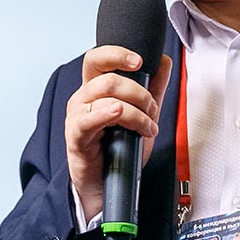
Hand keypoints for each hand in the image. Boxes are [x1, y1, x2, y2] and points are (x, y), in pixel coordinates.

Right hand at [65, 46, 170, 221]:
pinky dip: (106, 114)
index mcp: (96, 88)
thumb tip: (164, 60)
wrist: (109, 185)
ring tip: (147, 127)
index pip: (98, 58)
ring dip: (135, 111)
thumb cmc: (121, 148)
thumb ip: (154, 87)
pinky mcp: (75, 136)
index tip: (140, 62)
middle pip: (107, 77)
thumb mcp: (143, 113)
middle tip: (152, 110)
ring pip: (106, 97)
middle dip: (138, 91)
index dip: (117, 54)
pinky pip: (87, 119)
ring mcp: (76, 116)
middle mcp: (83, 98)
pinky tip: (118, 114)